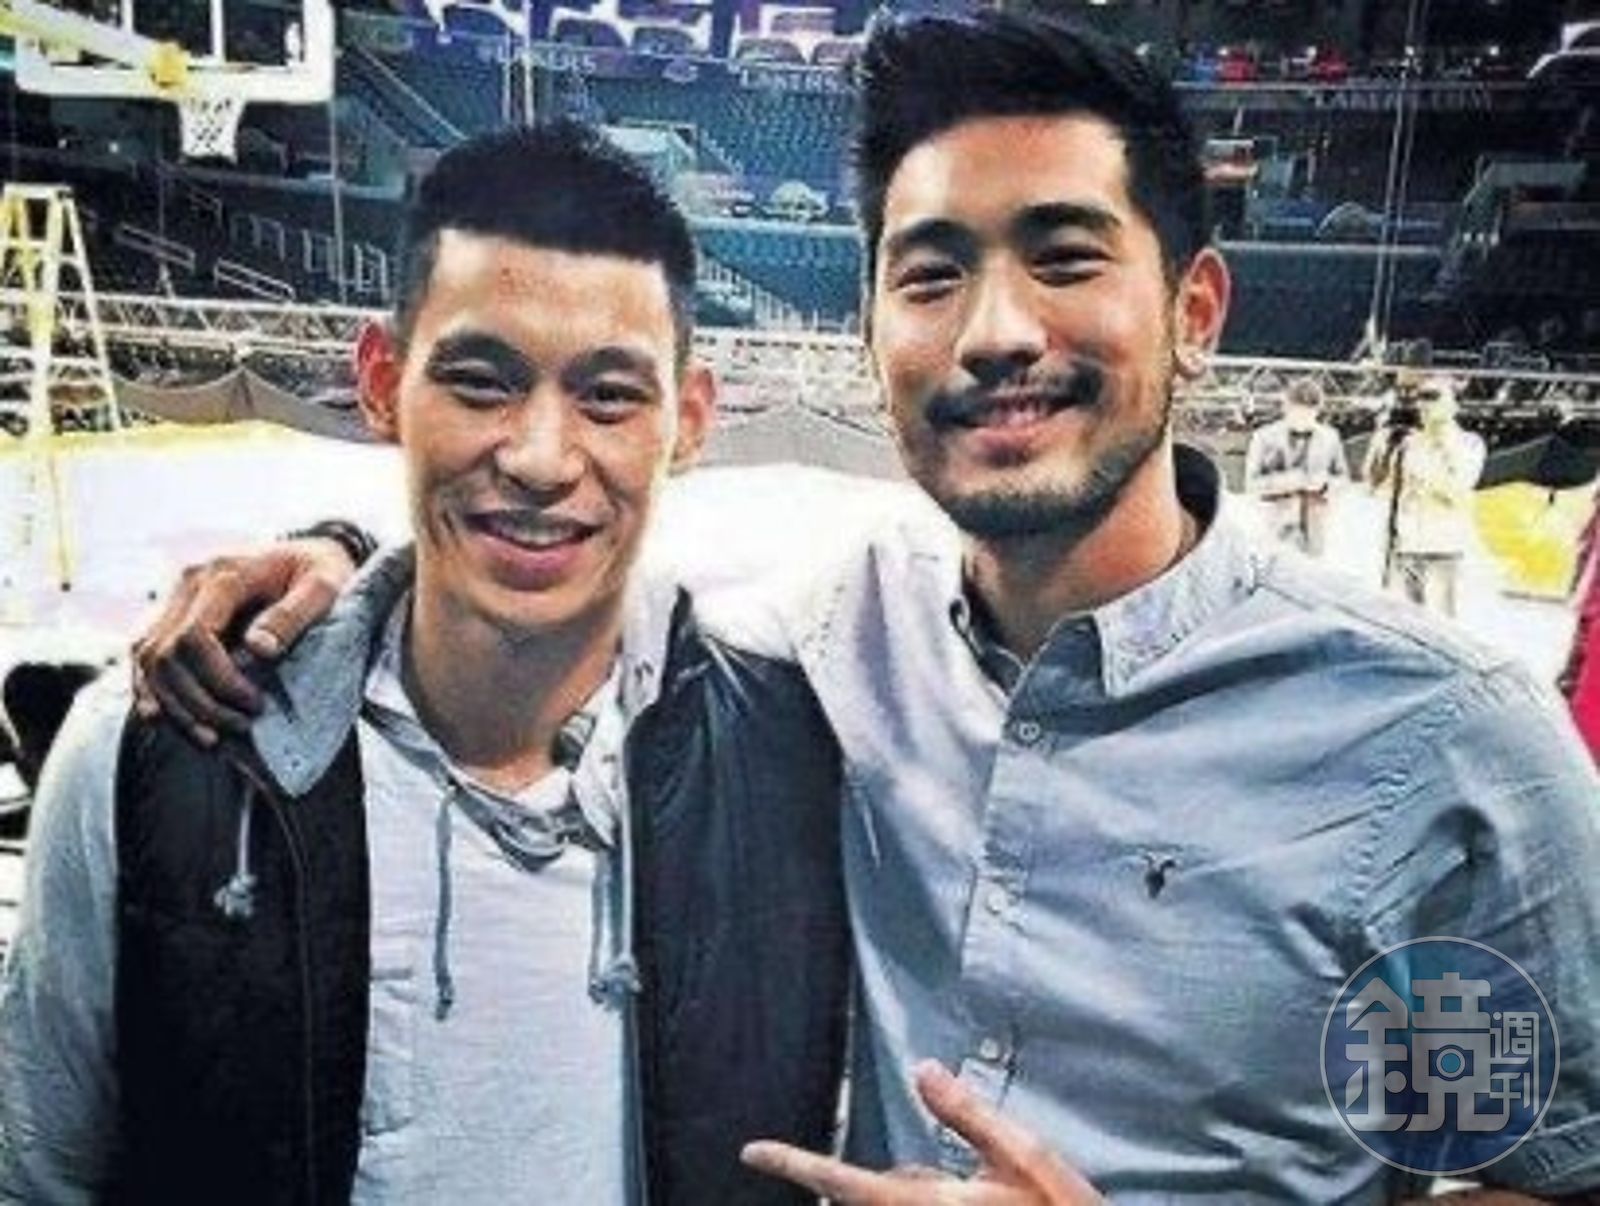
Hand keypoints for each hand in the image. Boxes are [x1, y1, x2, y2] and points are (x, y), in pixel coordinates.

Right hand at [131, 537, 357, 745]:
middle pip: (164, 654)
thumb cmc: (320, 572)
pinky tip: (169, 722)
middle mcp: (188, 585)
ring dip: (174, 706)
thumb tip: (260, 649)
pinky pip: (147, 661)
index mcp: (223, 574)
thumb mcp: (323, 588)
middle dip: (197, 701)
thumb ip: (293, 615)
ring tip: (211, 739)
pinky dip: (154, 694)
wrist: (309, 555)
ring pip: (148, 661)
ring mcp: (175, 601)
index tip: (256, 705)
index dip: (218, 680)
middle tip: (240, 727)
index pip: (195, 636)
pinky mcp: (172, 619)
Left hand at [741, 1061, 1101, 1204]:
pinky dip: (925, 1199)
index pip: (841, 1181)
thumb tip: (924, 1070)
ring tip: (965, 1188)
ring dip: (901, 1191)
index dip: (793, 1163)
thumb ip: (968, 1115)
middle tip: (877, 1167)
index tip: (751, 1151)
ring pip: (891, 1205)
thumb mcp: (1024, 1156)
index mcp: (925, 1203)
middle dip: (858, 1181)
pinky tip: (975, 1198)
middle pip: (863, 1199)